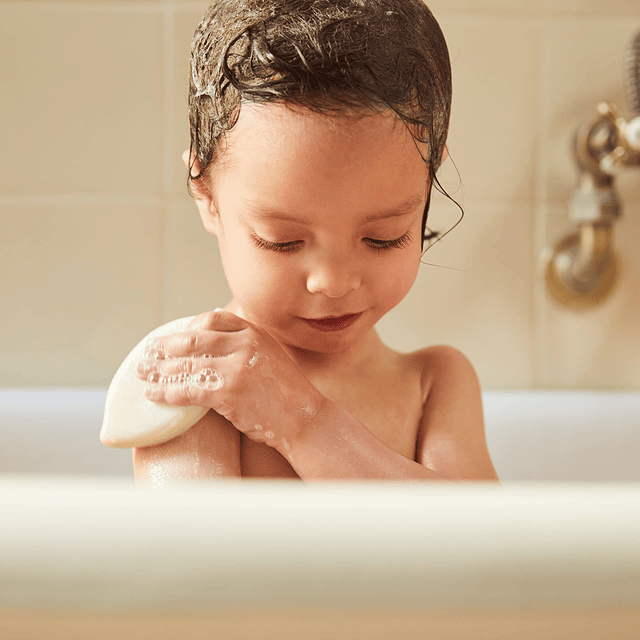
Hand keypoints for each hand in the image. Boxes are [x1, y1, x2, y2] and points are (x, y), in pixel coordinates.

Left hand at [135, 310, 324, 451]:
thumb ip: (246, 346)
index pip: (212, 318)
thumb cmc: (287, 392)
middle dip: (164, 347)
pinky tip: (154, 394)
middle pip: (192, 339)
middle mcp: (244, 343)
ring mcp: (236, 367)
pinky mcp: (228, 393)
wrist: (306, 419)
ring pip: (186, 365)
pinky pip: (187, 391)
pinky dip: (166, 392)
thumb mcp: (271, 355)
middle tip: (147, 354)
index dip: (188, 327)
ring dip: (159, 370)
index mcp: (254, 332)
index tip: (173, 337)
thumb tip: (212, 343)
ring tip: (143, 374)